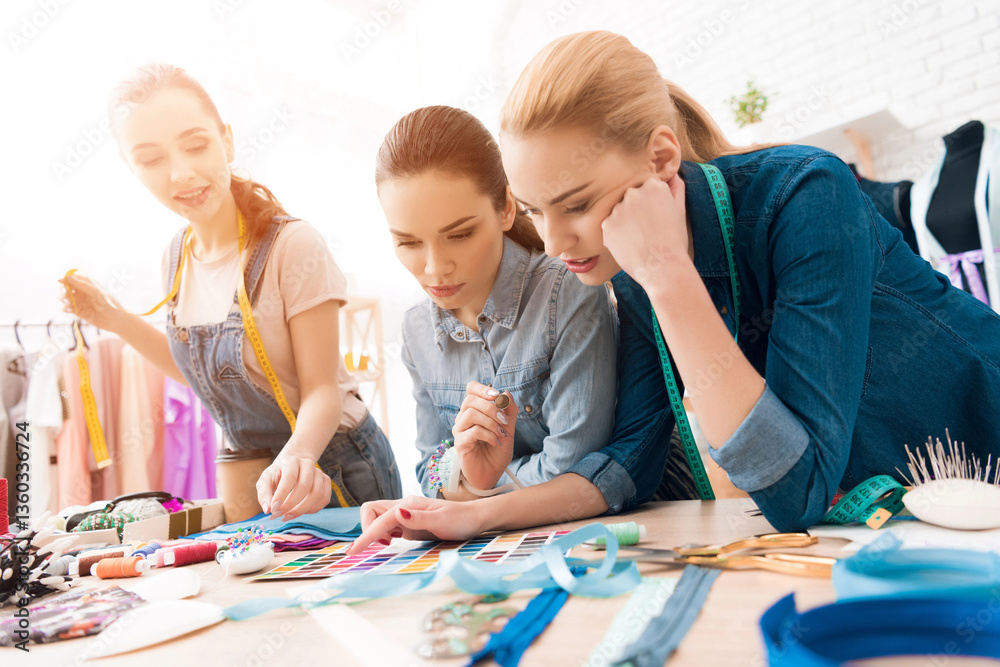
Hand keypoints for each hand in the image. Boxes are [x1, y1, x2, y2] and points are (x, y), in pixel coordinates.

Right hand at [57, 272, 125, 331]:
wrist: (115, 320)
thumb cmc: (109, 304)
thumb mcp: (96, 292)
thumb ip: (82, 285)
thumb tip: (67, 277)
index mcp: (88, 284)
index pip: (73, 278)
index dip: (66, 278)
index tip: (61, 281)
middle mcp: (82, 292)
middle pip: (66, 288)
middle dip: (62, 290)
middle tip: (64, 295)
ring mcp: (80, 301)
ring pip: (65, 298)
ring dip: (62, 299)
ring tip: (67, 303)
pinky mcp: (78, 311)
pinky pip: (67, 308)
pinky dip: (65, 308)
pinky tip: (68, 309)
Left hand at [256, 453, 332, 520]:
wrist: (292, 468)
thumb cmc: (277, 476)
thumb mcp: (265, 481)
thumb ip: (264, 494)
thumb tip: (268, 509)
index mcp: (291, 461)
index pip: (290, 477)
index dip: (282, 494)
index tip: (273, 509)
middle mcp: (308, 464)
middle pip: (305, 486)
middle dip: (291, 504)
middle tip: (279, 515)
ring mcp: (319, 472)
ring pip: (317, 494)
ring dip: (302, 509)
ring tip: (288, 516)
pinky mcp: (326, 481)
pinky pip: (325, 499)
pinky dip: (313, 509)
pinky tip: (301, 511)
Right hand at [346, 495, 488, 553]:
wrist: (475, 518)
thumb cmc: (462, 520)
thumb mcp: (443, 521)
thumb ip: (419, 517)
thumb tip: (397, 513)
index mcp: (409, 505)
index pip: (379, 519)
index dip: (365, 536)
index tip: (352, 553)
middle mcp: (404, 507)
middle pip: (370, 511)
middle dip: (367, 529)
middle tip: (383, 546)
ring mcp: (405, 515)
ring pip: (377, 518)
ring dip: (373, 532)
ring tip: (388, 545)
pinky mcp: (409, 524)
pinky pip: (387, 526)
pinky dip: (382, 535)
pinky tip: (392, 543)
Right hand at [452, 381, 517, 489]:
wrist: (492, 473)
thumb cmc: (497, 450)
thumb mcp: (508, 428)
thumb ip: (509, 411)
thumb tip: (506, 392)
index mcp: (474, 410)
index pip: (471, 389)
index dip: (483, 389)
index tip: (497, 396)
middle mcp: (464, 418)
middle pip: (470, 400)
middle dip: (491, 408)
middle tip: (505, 421)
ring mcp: (460, 430)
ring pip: (471, 414)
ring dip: (491, 422)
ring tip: (501, 433)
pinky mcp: (460, 443)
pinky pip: (473, 431)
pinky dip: (489, 435)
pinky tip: (496, 442)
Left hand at [601, 175, 690, 291]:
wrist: (664, 269)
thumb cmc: (674, 241)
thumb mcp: (680, 209)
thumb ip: (675, 187)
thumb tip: (671, 174)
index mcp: (653, 185)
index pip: (644, 187)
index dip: (649, 204)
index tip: (653, 217)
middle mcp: (633, 193)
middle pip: (629, 198)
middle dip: (635, 211)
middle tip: (647, 230)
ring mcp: (618, 208)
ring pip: (618, 212)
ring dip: (624, 223)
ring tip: (639, 239)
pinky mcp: (607, 225)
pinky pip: (609, 227)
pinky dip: (617, 236)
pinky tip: (630, 245)